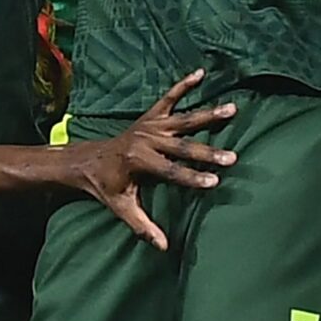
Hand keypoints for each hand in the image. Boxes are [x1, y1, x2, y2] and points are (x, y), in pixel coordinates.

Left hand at [77, 71, 237, 249]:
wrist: (88, 159)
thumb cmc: (106, 186)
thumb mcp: (121, 207)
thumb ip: (142, 226)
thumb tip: (164, 247)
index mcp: (139, 161)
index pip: (171, 172)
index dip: (193, 178)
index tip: (215, 182)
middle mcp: (146, 140)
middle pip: (183, 146)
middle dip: (209, 152)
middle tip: (233, 157)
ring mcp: (149, 125)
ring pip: (184, 119)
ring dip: (209, 115)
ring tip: (232, 108)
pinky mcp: (150, 116)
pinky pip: (169, 97)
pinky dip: (184, 84)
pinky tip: (201, 73)